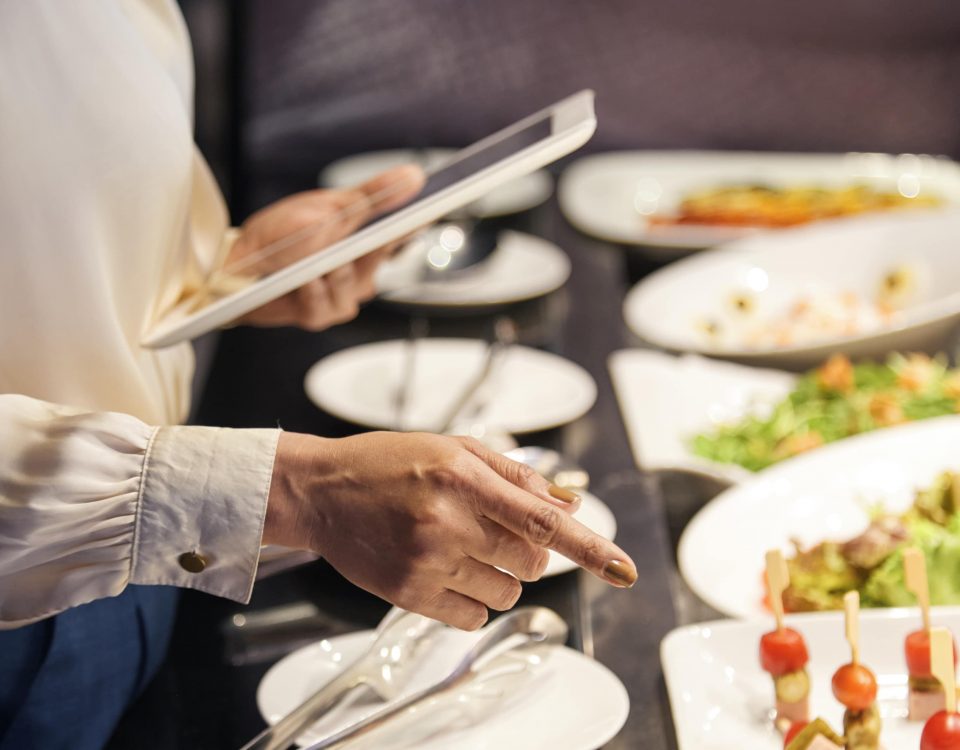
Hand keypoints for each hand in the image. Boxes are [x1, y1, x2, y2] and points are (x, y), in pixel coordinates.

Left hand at [228, 165, 424, 330]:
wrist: (236, 263)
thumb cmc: (282, 234)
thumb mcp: (330, 207)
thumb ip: (372, 195)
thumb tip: (413, 175)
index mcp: (366, 240)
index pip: (403, 229)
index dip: (417, 219)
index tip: (430, 207)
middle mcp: (360, 271)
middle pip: (379, 257)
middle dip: (367, 243)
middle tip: (357, 230)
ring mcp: (342, 295)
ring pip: (353, 285)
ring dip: (332, 271)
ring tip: (316, 263)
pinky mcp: (319, 314)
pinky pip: (325, 306)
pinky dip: (313, 291)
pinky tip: (304, 280)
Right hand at [263, 431, 636, 629]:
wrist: (322, 491)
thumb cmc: (389, 462)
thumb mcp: (454, 448)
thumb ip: (516, 475)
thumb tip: (572, 502)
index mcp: (464, 477)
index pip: (544, 520)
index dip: (591, 547)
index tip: (625, 569)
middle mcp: (448, 521)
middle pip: (532, 560)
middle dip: (528, 550)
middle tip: (492, 529)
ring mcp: (427, 561)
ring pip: (507, 592)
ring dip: (501, 575)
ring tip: (463, 547)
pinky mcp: (408, 593)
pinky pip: (472, 616)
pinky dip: (474, 599)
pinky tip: (447, 570)